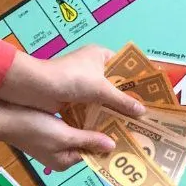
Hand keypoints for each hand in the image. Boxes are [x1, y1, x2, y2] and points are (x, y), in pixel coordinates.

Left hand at [0, 44, 144, 116]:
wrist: (34, 88)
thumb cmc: (70, 78)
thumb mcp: (100, 89)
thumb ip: (122, 101)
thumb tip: (142, 112)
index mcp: (101, 56)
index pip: (125, 67)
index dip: (138, 81)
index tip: (152, 95)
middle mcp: (93, 68)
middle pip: (116, 85)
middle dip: (128, 100)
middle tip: (145, 115)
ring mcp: (82, 84)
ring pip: (104, 99)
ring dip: (114, 111)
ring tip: (133, 126)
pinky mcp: (74, 98)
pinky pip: (92, 108)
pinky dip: (100, 118)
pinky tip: (113, 130)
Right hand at [0, 98, 117, 170]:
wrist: (1, 116)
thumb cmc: (33, 127)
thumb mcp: (64, 135)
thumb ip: (88, 140)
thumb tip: (112, 147)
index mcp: (66, 161)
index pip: (94, 153)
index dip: (110, 142)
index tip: (126, 129)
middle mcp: (61, 154)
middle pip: (88, 142)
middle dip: (102, 130)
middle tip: (123, 116)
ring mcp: (54, 142)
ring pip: (80, 132)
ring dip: (92, 121)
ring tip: (112, 108)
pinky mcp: (48, 128)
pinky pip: (70, 124)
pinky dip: (80, 117)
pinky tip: (91, 103)